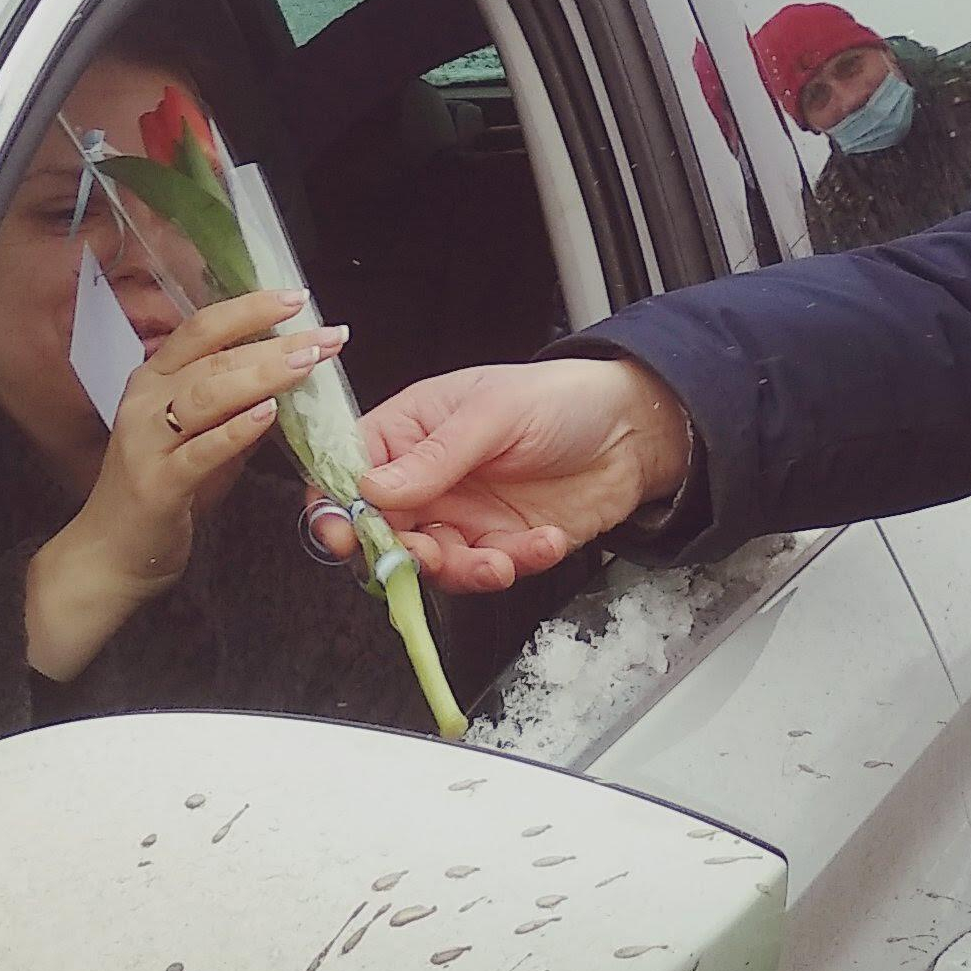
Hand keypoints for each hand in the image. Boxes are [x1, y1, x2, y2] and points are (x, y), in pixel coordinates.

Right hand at [25, 289, 342, 681]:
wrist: (110, 557)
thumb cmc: (157, 493)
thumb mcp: (196, 439)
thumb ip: (232, 408)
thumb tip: (284, 375)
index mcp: (152, 381)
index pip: (201, 329)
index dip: (248, 309)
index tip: (296, 297)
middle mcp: (144, 402)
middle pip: (212, 356)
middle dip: (273, 341)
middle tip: (326, 336)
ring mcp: (146, 442)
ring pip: (206, 394)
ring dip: (261, 374)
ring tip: (307, 363)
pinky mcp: (157, 484)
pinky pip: (200, 450)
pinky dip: (236, 429)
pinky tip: (269, 414)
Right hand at [349, 359, 691, 592]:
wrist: (633, 430)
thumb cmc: (560, 399)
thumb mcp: (493, 414)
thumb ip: (433, 456)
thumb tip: (370, 489)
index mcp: (410, 430)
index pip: (348, 470)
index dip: (336, 506)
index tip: (345, 534)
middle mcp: (428, 479)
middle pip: (384, 531)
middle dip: (403, 552)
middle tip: (431, 555)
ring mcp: (462, 515)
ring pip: (433, 564)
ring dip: (463, 571)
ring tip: (500, 559)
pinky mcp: (500, 544)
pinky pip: (488, 571)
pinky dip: (514, 565)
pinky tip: (544, 541)